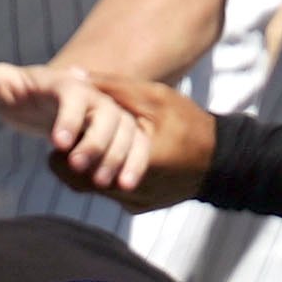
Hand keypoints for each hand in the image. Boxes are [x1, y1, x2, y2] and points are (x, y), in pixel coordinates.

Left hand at [0, 63, 153, 193]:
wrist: (47, 100)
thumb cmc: (21, 92)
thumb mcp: (3, 84)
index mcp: (68, 84)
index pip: (73, 96)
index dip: (69, 119)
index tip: (57, 144)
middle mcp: (96, 98)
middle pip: (107, 116)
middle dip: (95, 142)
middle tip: (77, 166)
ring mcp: (112, 116)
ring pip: (126, 133)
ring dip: (117, 157)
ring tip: (101, 183)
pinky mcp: (121, 135)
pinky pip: (136, 147)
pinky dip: (134, 164)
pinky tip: (125, 186)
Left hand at [0, 67, 214, 210]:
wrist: (223, 161)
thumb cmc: (189, 123)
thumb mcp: (153, 97)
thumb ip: (112, 87)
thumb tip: (74, 75)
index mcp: (131, 163)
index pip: (79, 168)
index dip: (64, 155)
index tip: (58, 139)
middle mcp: (131, 190)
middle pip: (83, 182)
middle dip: (71, 164)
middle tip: (65, 144)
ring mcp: (135, 202)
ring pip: (96, 189)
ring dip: (87, 170)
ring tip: (84, 147)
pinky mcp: (140, 206)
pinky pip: (112, 193)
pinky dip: (105, 175)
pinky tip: (108, 157)